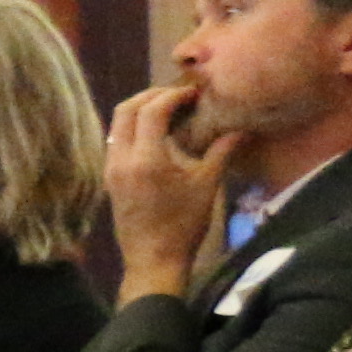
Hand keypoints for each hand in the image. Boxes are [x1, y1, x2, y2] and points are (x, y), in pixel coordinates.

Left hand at [102, 86, 232, 294]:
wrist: (153, 259)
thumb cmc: (184, 225)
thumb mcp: (207, 186)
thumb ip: (222, 152)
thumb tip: (242, 129)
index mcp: (145, 159)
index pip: (150, 111)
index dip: (171, 95)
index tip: (193, 92)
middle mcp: (120, 158)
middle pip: (125, 109)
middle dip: (151, 95)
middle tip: (178, 94)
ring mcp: (110, 167)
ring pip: (117, 123)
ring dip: (139, 109)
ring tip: (169, 108)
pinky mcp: (109, 176)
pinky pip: (116, 139)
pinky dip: (133, 126)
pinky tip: (156, 131)